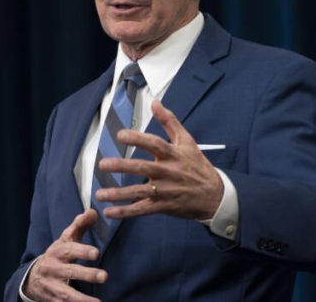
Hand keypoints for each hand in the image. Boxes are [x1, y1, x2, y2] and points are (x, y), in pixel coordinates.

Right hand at [23, 209, 107, 301]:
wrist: (33, 277)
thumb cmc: (57, 255)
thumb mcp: (65, 239)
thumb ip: (79, 226)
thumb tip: (92, 211)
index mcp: (57, 251)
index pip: (69, 250)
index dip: (82, 251)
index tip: (96, 253)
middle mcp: (53, 269)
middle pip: (70, 272)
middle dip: (87, 274)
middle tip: (104, 276)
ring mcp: (52, 286)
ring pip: (67, 293)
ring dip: (82, 299)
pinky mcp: (54, 300)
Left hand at [95, 99, 223, 220]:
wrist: (215, 196)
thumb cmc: (198, 166)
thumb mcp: (187, 141)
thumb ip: (169, 121)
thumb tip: (155, 102)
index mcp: (173, 155)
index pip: (154, 144)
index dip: (137, 138)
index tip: (120, 135)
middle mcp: (168, 172)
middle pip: (143, 168)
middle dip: (122, 166)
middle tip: (103, 164)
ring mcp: (165, 191)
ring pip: (139, 192)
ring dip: (118, 194)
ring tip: (99, 193)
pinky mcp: (164, 206)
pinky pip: (142, 210)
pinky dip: (125, 212)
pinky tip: (109, 211)